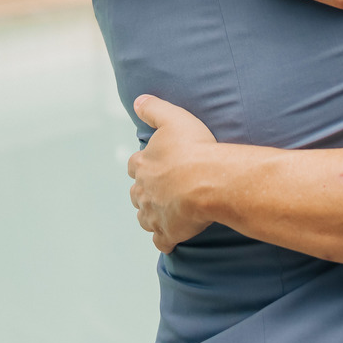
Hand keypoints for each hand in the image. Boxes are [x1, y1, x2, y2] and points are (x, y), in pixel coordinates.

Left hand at [129, 97, 220, 252]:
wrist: (207, 180)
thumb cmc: (193, 148)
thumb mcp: (173, 118)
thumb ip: (153, 109)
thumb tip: (137, 101)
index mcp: (143, 165)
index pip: (134, 165)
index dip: (142, 165)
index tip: (152, 165)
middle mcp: (143, 191)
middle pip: (136, 194)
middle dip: (145, 193)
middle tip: (160, 190)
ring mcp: (154, 214)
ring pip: (145, 218)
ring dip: (152, 216)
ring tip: (165, 213)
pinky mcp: (168, 232)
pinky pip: (161, 241)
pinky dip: (164, 240)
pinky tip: (171, 238)